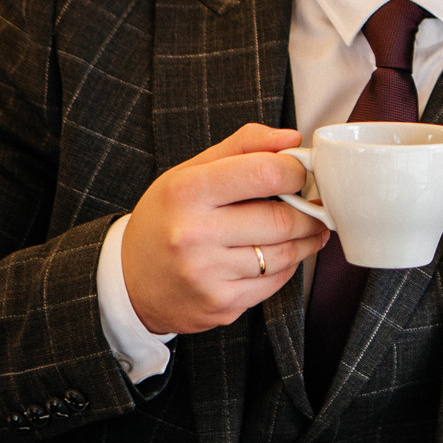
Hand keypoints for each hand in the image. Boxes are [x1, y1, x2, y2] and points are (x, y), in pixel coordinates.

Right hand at [120, 123, 328, 333]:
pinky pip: (276, 281)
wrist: (130, 281)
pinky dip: (289, 265)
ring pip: (285, 253)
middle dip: (308, 209)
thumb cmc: (166, 218)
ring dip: (306, 238)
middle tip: (312, 203)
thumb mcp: (189, 172)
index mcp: (186, 192)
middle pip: (281, 218)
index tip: (299, 173)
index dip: (295, 171)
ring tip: (307, 227)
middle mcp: (194, 234)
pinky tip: (281, 253)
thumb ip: (242, 147)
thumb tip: (292, 139)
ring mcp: (207, 274)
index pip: (264, 173)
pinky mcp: (222, 304)